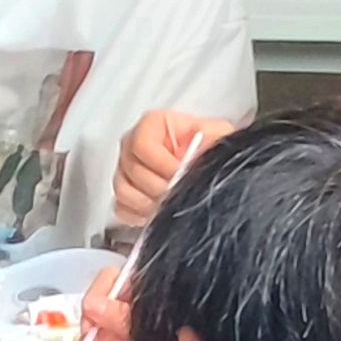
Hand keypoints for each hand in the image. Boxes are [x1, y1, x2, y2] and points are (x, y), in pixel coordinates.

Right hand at [113, 109, 233, 226]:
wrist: (212, 166)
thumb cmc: (212, 147)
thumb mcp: (218, 136)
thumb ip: (207, 143)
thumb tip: (193, 160)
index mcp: (153, 125)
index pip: (142, 144)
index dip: (162, 164)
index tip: (181, 174)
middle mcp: (133, 145)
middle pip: (132, 170)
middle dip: (160, 187)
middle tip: (181, 195)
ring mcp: (125, 171)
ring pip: (123, 191)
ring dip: (150, 204)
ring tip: (173, 206)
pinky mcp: (126, 195)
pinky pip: (122, 208)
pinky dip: (140, 215)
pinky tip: (160, 215)